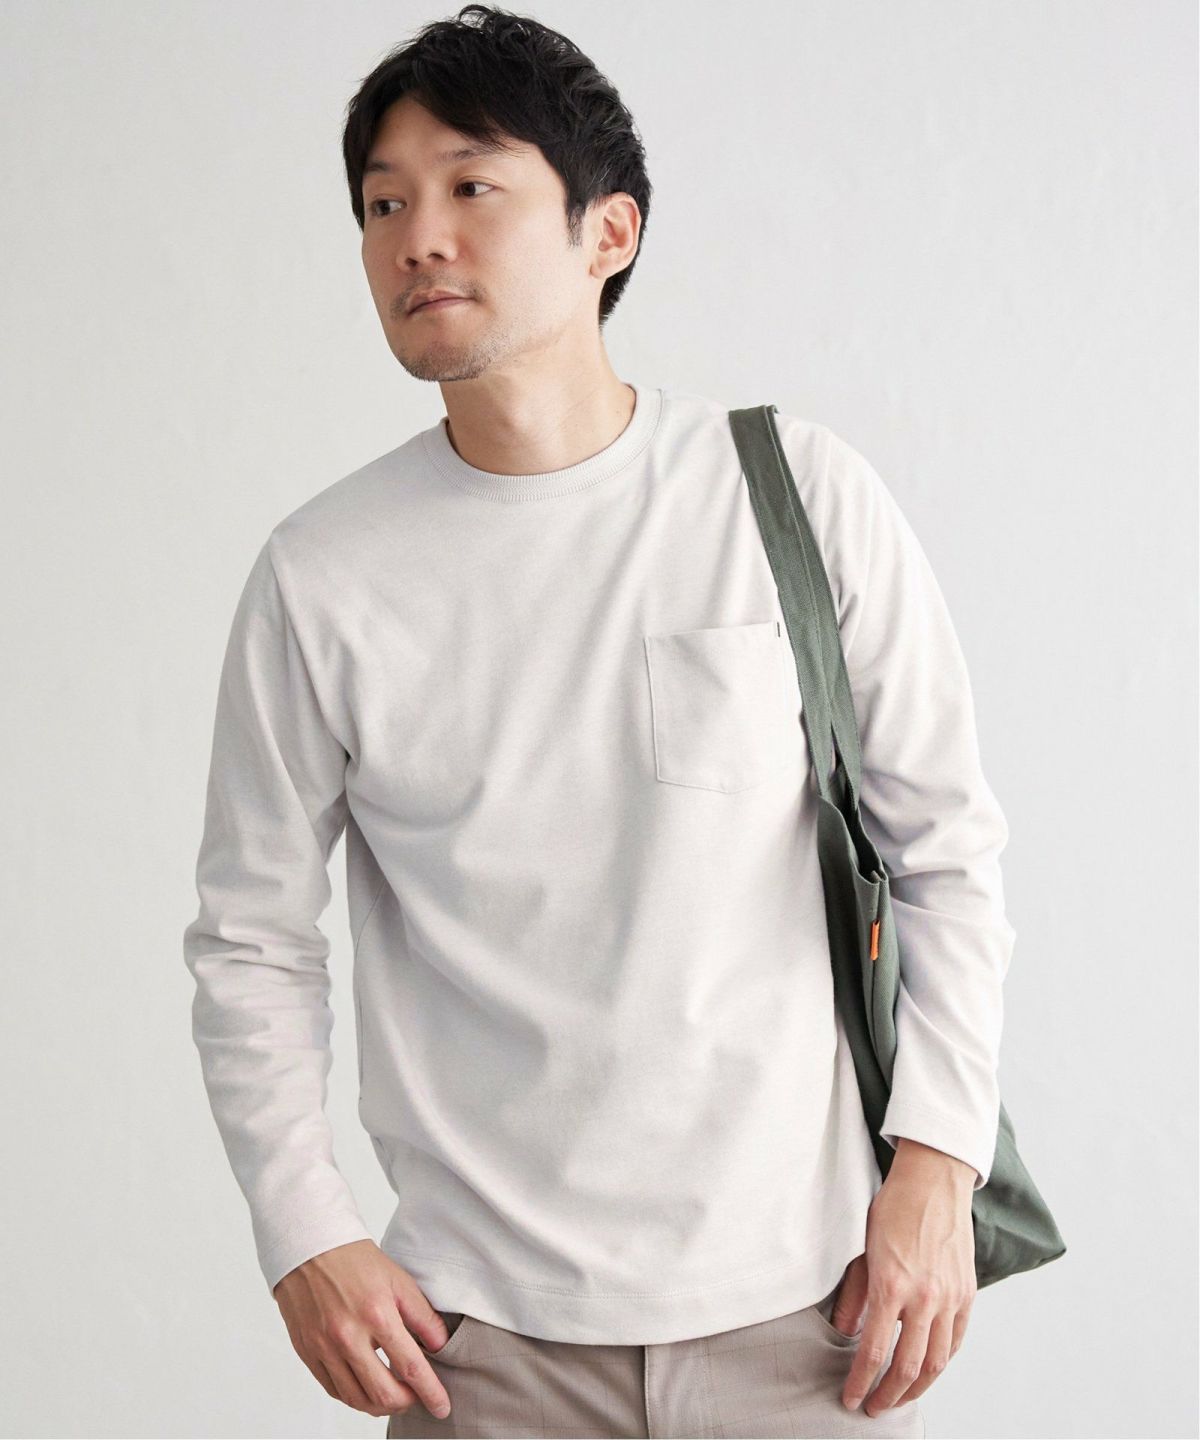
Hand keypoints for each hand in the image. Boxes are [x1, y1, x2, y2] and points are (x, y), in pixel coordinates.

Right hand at [272, 1239, 453, 1420]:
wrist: (309, 1248)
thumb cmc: (354, 1260)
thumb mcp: (398, 1279)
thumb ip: (422, 1315)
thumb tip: (441, 1346)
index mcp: (376, 1313)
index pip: (410, 1367)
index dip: (430, 1392)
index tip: (442, 1406)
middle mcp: (347, 1335)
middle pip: (382, 1394)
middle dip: (406, 1402)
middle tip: (416, 1396)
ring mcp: (324, 1347)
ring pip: (356, 1399)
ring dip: (380, 1405)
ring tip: (393, 1394)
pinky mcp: (307, 1353)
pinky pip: (334, 1390)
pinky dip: (354, 1396)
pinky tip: (366, 1386)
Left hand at [835, 1140, 977, 1416]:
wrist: (933, 1181)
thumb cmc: (892, 1208)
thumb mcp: (861, 1248)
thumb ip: (854, 1295)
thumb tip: (844, 1333)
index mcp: (891, 1285)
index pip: (873, 1351)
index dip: (860, 1382)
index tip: (851, 1398)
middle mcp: (924, 1297)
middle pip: (909, 1368)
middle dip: (888, 1395)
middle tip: (873, 1407)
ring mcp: (950, 1297)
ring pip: (937, 1363)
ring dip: (917, 1388)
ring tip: (899, 1397)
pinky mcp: (966, 1293)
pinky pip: (956, 1341)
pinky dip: (941, 1362)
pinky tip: (927, 1369)